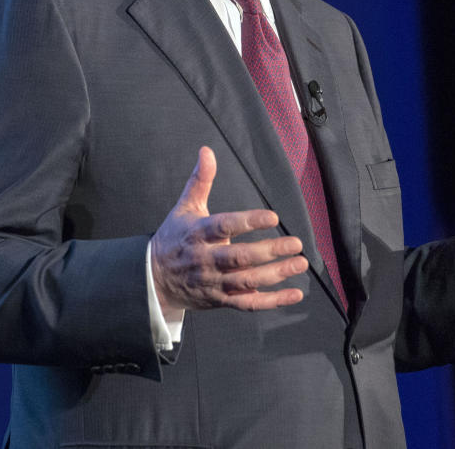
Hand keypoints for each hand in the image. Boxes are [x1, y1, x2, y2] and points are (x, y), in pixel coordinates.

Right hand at [150, 147, 308, 311]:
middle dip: (269, 252)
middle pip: (239, 258)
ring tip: (300, 263)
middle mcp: (206, 259)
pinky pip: (248, 303)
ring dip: (276, 274)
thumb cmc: (175, 237)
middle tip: (295, 243)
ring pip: (247, 281)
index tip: (273, 217)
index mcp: (198, 233)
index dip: (248, 222)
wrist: (154, 278)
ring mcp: (214, 282)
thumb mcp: (184, 207)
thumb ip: (200, 180)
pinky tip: (294, 293)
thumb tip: (207, 150)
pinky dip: (272, 301)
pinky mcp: (220, 300)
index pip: (224, 227)